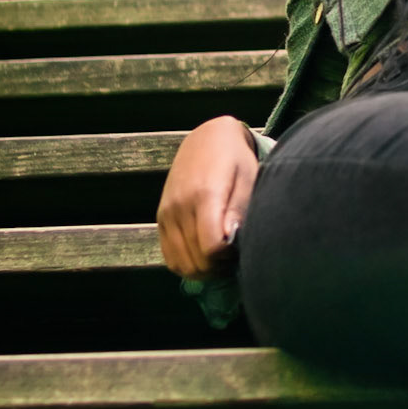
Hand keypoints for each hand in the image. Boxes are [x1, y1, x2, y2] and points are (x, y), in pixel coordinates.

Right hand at [157, 115, 258, 279]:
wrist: (205, 138)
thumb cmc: (235, 158)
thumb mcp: (247, 176)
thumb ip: (239, 208)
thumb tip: (231, 238)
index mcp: (204, 195)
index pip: (211, 246)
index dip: (229, 256)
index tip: (240, 248)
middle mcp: (179, 206)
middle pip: (196, 260)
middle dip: (218, 267)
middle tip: (234, 257)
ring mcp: (166, 213)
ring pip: (180, 263)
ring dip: (203, 270)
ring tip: (220, 258)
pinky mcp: (160, 218)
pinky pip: (169, 256)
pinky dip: (186, 264)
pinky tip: (204, 256)